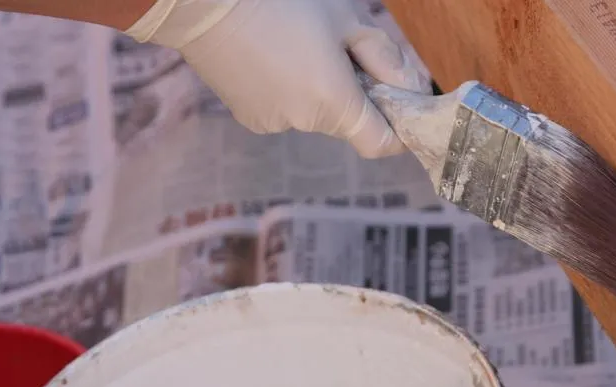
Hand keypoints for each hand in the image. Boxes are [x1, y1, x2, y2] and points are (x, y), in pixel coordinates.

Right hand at [126, 0, 430, 158]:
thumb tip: (411, 87)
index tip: (399, 105)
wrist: (204, 4)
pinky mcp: (248, 117)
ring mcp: (273, 123)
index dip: (397, 129)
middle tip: (341, 50)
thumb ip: (384, 58)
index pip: (380, 143)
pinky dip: (288, 90)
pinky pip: (283, 108)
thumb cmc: (282, 2)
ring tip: (296, 46)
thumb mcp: (345, 20)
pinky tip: (271, 55)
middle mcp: (304, 123)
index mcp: (334, 103)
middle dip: (353, 94)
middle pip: (346, 122)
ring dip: (318, 90)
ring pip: (313, 113)